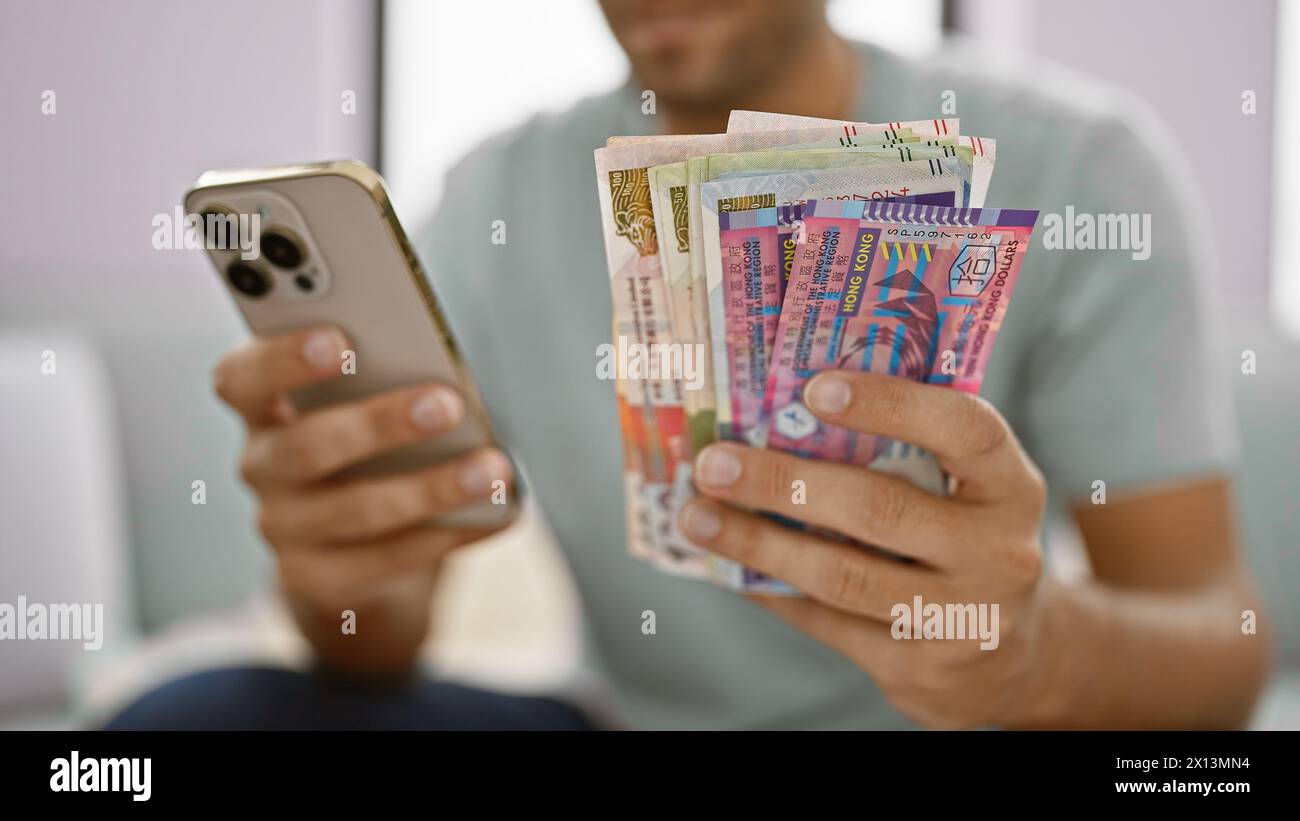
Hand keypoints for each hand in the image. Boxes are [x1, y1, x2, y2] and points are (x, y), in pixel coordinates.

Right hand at [213, 326, 512, 669]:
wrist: (360, 536)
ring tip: (493, 470)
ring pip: (354, 511)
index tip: (338, 339)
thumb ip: (397, 374)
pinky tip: (496, 513)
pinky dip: (448, 534)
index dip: (284, 358)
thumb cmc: (377, 434)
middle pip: (306, 447)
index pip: (243, 378)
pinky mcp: (318, 578)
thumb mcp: (377, 396)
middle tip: (446, 404)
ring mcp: (283, 528)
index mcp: (261, 403)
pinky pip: (386, 560)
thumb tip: (454, 384)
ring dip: (431, 488)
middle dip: (379, 424)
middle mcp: (261, 465)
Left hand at [678, 370, 1052, 727]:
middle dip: (783, 481)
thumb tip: (778, 414)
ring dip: (758, 542)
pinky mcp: (918, 670)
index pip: (963, 429)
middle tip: (714, 462)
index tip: (814, 387)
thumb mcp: (963, 492)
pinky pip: (827, 624)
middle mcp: (997, 553)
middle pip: (880, 509)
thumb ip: (904, 453)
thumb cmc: (962, 542)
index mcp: (1010, 486)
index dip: (890, 404)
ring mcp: (960, 619)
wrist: (1011, 660)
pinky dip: (769, 589)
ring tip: (696, 517)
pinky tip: (728, 565)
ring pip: (842, 576)